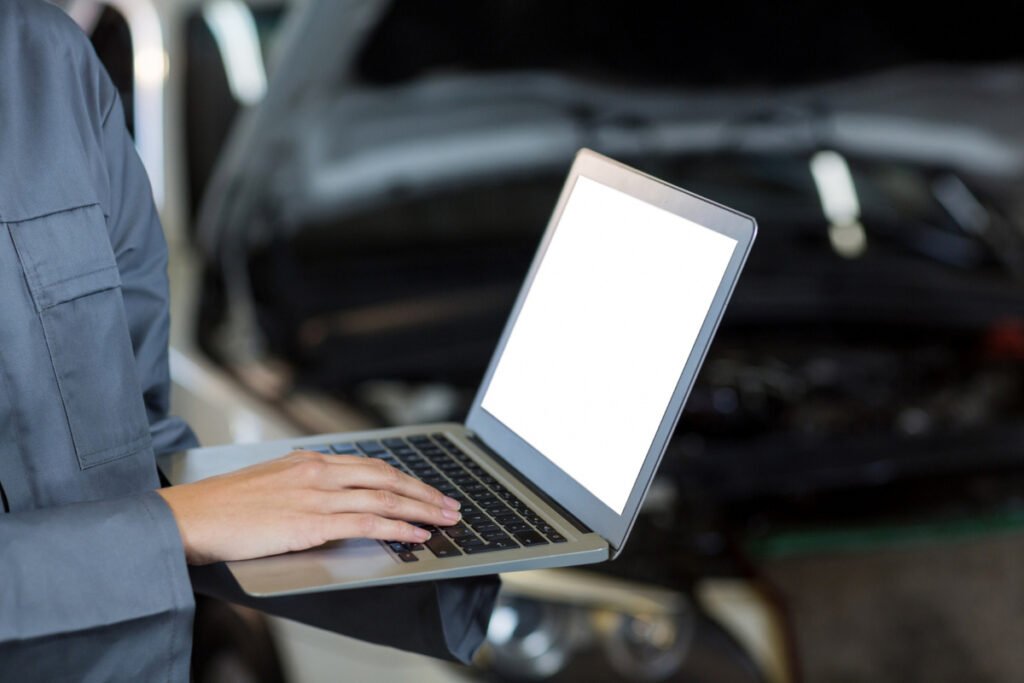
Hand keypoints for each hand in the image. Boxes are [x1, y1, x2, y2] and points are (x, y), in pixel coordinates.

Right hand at [156, 450, 460, 564]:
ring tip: (445, 520)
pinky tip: (416, 534)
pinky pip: (366, 522)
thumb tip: (330, 497)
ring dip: (422, 509)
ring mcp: (316, 495)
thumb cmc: (222, 506)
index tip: (426, 488)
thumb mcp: (270, 482)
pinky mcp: (310, 522)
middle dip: (424, 491)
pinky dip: (397, 527)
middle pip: (386, 477)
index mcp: (309, 460)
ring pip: (384, 497)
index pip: (371, 465)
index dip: (405, 477)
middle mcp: (318, 472)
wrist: (190, 517)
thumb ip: (303, 485)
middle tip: (450, 504)